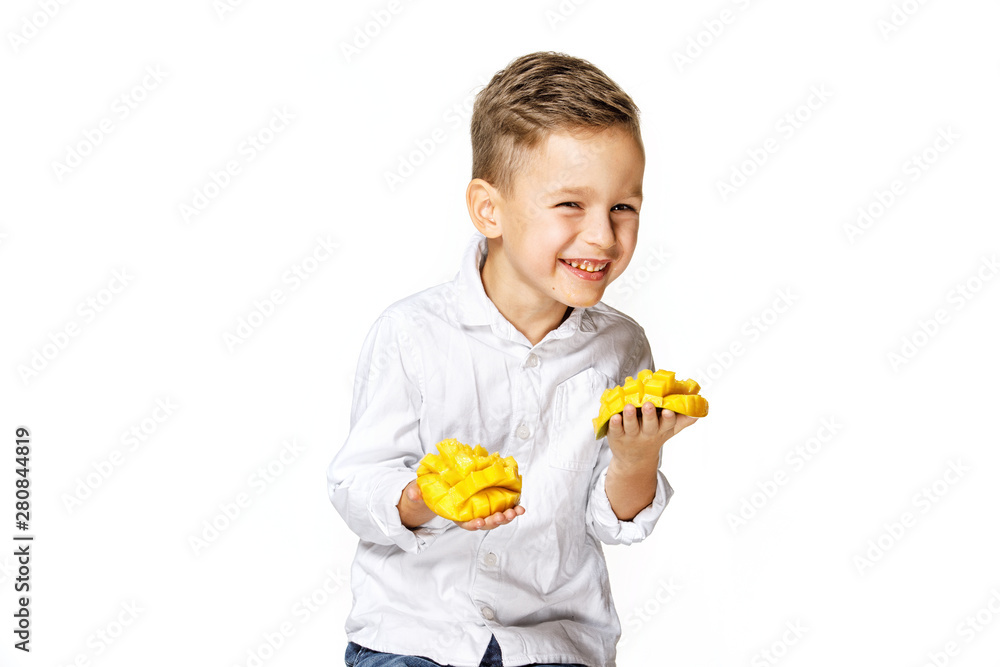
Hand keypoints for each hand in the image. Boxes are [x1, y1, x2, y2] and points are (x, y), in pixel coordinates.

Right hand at [398, 479, 525, 530]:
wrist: (438, 486)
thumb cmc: (428, 491)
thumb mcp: (418, 492)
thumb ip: (416, 493)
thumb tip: (414, 493)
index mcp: (455, 514)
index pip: (465, 523)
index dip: (472, 524)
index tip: (478, 522)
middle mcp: (469, 515)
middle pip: (484, 523)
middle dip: (494, 521)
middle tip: (503, 516)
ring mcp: (480, 510)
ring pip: (495, 517)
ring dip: (507, 516)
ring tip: (517, 511)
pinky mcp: (489, 502)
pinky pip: (501, 506)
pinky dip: (511, 507)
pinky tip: (520, 506)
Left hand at [607, 402, 697, 467]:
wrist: (634, 460)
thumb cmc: (653, 437)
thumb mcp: (669, 431)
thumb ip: (683, 420)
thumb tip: (699, 410)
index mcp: (661, 429)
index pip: (667, 424)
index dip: (669, 418)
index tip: (669, 410)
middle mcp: (647, 433)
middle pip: (650, 425)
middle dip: (650, 415)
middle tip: (648, 404)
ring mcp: (631, 435)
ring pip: (631, 426)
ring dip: (630, 416)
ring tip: (628, 406)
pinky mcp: (617, 436)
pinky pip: (615, 430)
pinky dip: (614, 423)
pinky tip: (614, 416)